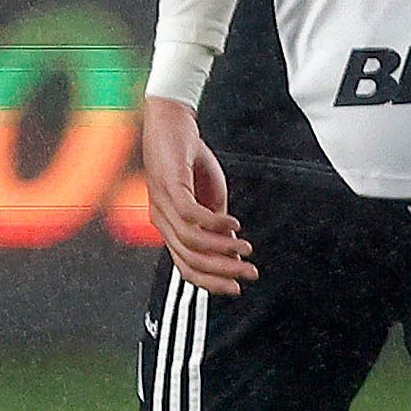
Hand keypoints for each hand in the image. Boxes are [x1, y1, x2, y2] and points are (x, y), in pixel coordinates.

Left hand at [141, 96, 255, 295]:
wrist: (172, 123)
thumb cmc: (188, 159)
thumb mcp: (209, 196)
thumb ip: (217, 224)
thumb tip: (233, 250)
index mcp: (169, 228)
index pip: (186, 267)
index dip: (212, 281)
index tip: (238, 288)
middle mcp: (161, 221)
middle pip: (189, 260)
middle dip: (222, 272)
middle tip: (249, 274)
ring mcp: (163, 204)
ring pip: (191, 241)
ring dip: (222, 249)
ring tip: (245, 249)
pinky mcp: (169, 186)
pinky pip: (191, 215)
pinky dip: (213, 223)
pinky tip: (233, 223)